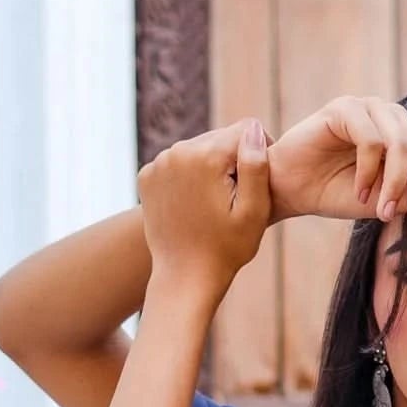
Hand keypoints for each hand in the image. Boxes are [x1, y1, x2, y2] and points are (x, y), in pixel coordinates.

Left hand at [137, 118, 272, 305]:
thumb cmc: (226, 249)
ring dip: (210, 167)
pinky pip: (178, 162)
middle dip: (232, 160)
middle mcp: (177, 151)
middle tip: (234, 199)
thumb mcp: (254, 212)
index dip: (259, 154)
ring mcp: (158, 163)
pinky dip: (189, 176)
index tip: (255, 186)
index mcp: (205, 156)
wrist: (184, 277)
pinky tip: (194, 203)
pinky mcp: (147, 175)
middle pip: (220, 136)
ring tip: (214, 203)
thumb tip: (254, 129)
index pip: (245, 130)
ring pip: (199, 147)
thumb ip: (256, 167)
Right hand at [266, 95, 406, 224]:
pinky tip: (358, 191)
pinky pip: (372, 140)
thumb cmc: (337, 193)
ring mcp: (370, 108)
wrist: (292, 189)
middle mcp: (393, 118)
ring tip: (382, 210)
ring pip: (402, 143)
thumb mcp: (386, 200)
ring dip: (395, 183)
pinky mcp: (345, 108)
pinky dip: (369, 171)